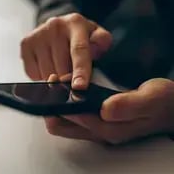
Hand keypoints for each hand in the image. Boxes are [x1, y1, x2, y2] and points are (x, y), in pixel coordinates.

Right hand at [21, 13, 111, 88]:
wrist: (58, 27)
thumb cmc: (79, 37)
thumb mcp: (96, 36)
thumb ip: (102, 42)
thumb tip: (95, 48)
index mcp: (75, 23)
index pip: (78, 50)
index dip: (80, 70)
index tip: (79, 87)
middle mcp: (54, 26)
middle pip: (62, 67)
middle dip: (68, 79)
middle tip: (73, 76)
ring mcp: (38, 35)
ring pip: (47, 74)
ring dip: (55, 79)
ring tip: (60, 67)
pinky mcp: (25, 44)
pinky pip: (34, 74)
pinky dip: (42, 76)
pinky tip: (48, 66)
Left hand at [45, 76, 173, 143]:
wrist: (169, 107)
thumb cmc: (162, 102)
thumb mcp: (150, 98)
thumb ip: (128, 105)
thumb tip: (105, 109)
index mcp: (109, 129)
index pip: (74, 120)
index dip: (62, 101)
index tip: (58, 82)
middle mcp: (100, 132)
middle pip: (62, 127)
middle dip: (52, 106)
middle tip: (54, 83)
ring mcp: (98, 128)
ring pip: (65, 123)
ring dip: (58, 105)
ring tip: (60, 83)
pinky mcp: (98, 122)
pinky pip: (73, 117)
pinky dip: (67, 104)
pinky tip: (70, 89)